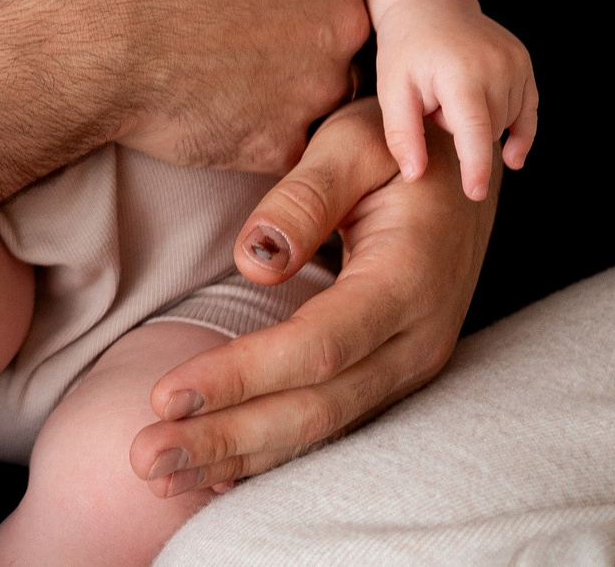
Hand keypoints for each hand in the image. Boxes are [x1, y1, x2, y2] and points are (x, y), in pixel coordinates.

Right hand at [75, 0, 371, 174]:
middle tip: (215, 0)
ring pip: (311, 71)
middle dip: (286, 4)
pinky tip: (207, 91)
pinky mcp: (279, 142)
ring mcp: (314, 87)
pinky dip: (253, 115)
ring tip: (208, 47)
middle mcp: (342, 20)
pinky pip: (283, 129)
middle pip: (330, 9)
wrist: (86, 41)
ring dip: (274, 61)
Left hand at [126, 99, 490, 495]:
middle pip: (314, 407)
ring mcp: (409, 363)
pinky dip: (272, 452)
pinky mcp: (392, 372)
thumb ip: (306, 194)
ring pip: (321, 428)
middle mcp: (417, 338)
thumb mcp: (356, 140)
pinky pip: (332, 424)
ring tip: (159, 474)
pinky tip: (215, 472)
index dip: (242, 376)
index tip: (166, 394)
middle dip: (226, 436)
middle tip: (143, 458)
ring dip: (239, 456)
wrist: (471, 165)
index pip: (317, 346)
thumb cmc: (405, 143)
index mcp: (408, 279)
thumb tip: (255, 260)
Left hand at [373, 0, 535, 199]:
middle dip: (460, 132)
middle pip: (487, 130)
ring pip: (506, 122)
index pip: (474, 130)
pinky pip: (528, 110)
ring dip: (481, 123)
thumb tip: (415, 176)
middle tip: (434, 104)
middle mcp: (496, 66)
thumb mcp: (391, 90)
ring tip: (452, 95)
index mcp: (460, 73)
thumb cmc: (405, 50)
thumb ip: (402, 134)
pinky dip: (519, 131)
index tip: (476, 193)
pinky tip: (511, 155)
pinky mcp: (525, 63)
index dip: (476, 166)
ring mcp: (516, 63)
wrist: (429, 4)